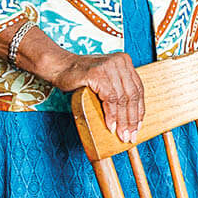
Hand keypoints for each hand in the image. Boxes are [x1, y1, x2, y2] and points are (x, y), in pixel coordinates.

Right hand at [21, 30, 144, 143]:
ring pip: (122, 99)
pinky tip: (110, 126)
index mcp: (124, 61)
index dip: (139, 110)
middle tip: (131, 135)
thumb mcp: (105, 80)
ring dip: (122, 120)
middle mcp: (120, 61)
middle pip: (132, 95)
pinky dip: (111, 115)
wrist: (59, 66)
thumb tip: (131, 117)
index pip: (138, 89)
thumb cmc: (81, 76)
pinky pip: (110, 99)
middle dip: (132, 118)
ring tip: (122, 134)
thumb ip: (118, 90)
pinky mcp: (98, 74)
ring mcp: (109, 66)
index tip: (138, 126)